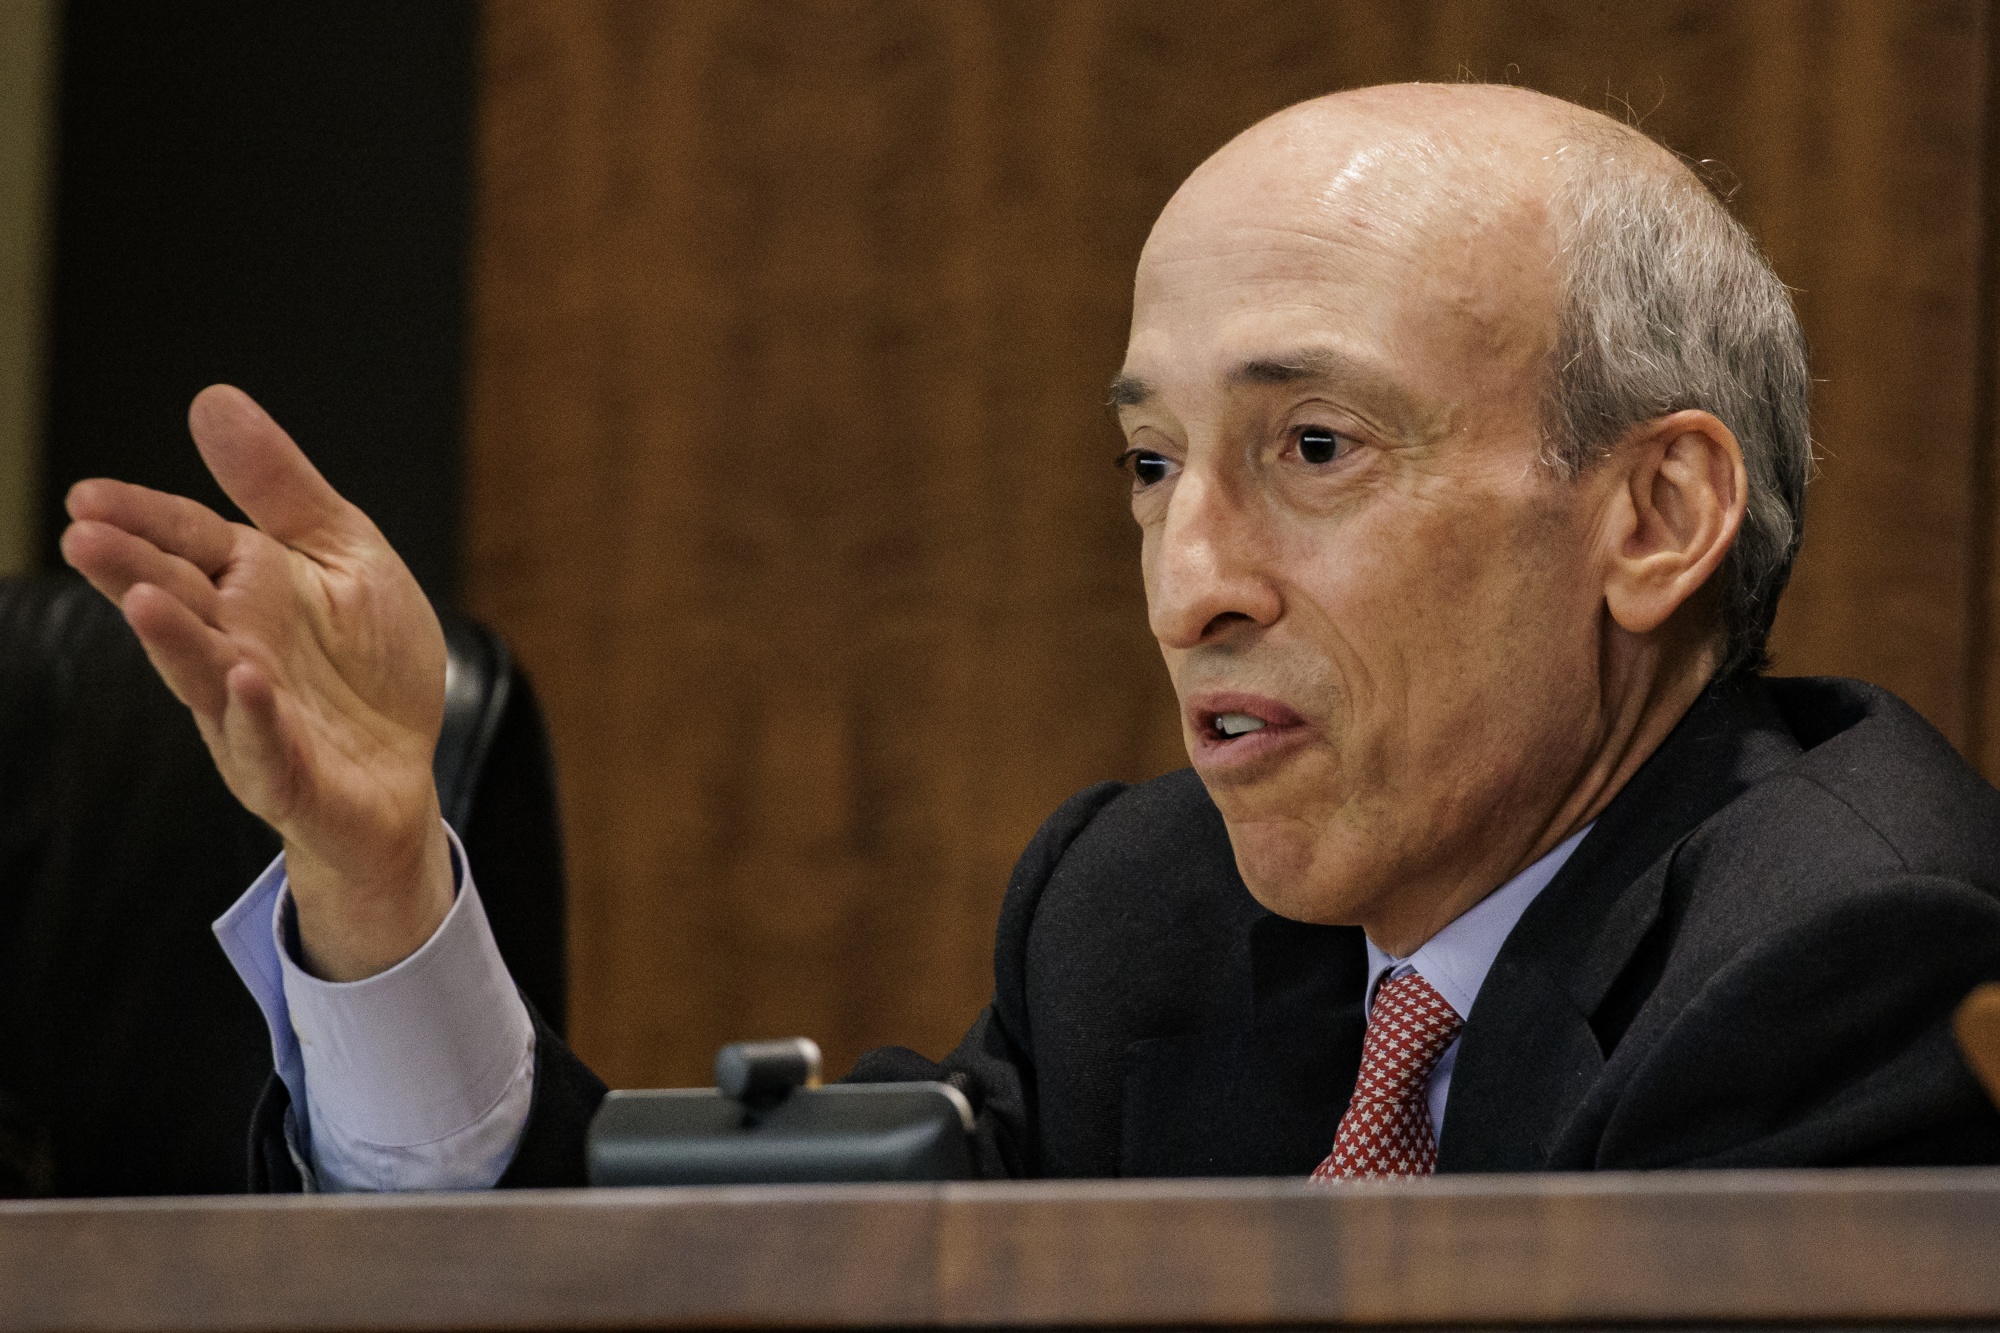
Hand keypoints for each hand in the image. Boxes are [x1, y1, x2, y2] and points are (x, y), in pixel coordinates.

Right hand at [60, 385, 453, 979]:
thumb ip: (282, 488)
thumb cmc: (368, 663)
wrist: (403, 771)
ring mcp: (258, 717)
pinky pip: (272, 748)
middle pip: (179, 603)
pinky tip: (249, 679)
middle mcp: (238, 649)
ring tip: (142, 599)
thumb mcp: (343, 554)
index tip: (85, 495)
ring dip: (175, 641)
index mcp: (250, 590)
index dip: (142, 518)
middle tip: (82, 535)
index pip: (186, 543)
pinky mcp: (295, 775)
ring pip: (207, 676)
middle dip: (131, 570)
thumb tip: (211, 398)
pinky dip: (259, 719)